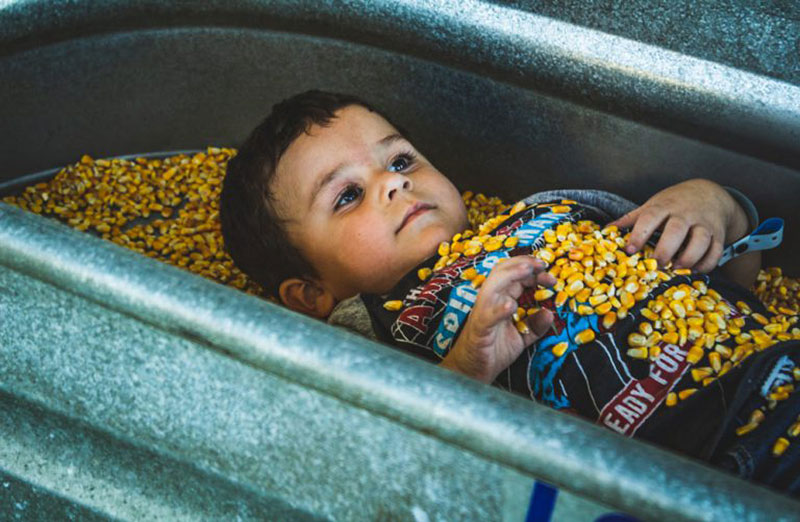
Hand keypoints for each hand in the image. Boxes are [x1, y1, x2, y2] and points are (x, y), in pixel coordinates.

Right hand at [440, 257, 554, 382]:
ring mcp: (483, 312)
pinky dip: (498, 309)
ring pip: (493, 285)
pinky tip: (511, 306)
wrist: (471, 371)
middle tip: (542, 264)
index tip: (550, 277)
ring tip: (527, 271)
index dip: (533, 272)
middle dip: (523, 264)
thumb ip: (536, 326)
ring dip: (510, 275)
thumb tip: (550, 313)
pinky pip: (487, 315)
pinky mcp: (479, 328)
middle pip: (502, 272)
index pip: (515, 276)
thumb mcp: (521, 337)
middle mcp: (490, 301)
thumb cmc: (493, 351)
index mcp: (500, 299)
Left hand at [611, 179, 748, 272]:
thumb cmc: (673, 203)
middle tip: (655, 266)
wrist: (709, 194)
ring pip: (701, 241)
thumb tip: (605, 231)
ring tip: (674, 270)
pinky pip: (716, 252)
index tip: (630, 250)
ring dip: (688, 259)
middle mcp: (685, 214)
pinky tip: (693, 272)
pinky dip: (706, 265)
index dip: (639, 234)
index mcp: (665, 206)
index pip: (650, 217)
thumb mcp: (652, 205)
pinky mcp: (718, 235)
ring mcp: (704, 224)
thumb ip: (631, 219)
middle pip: (677, 231)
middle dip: (665, 250)